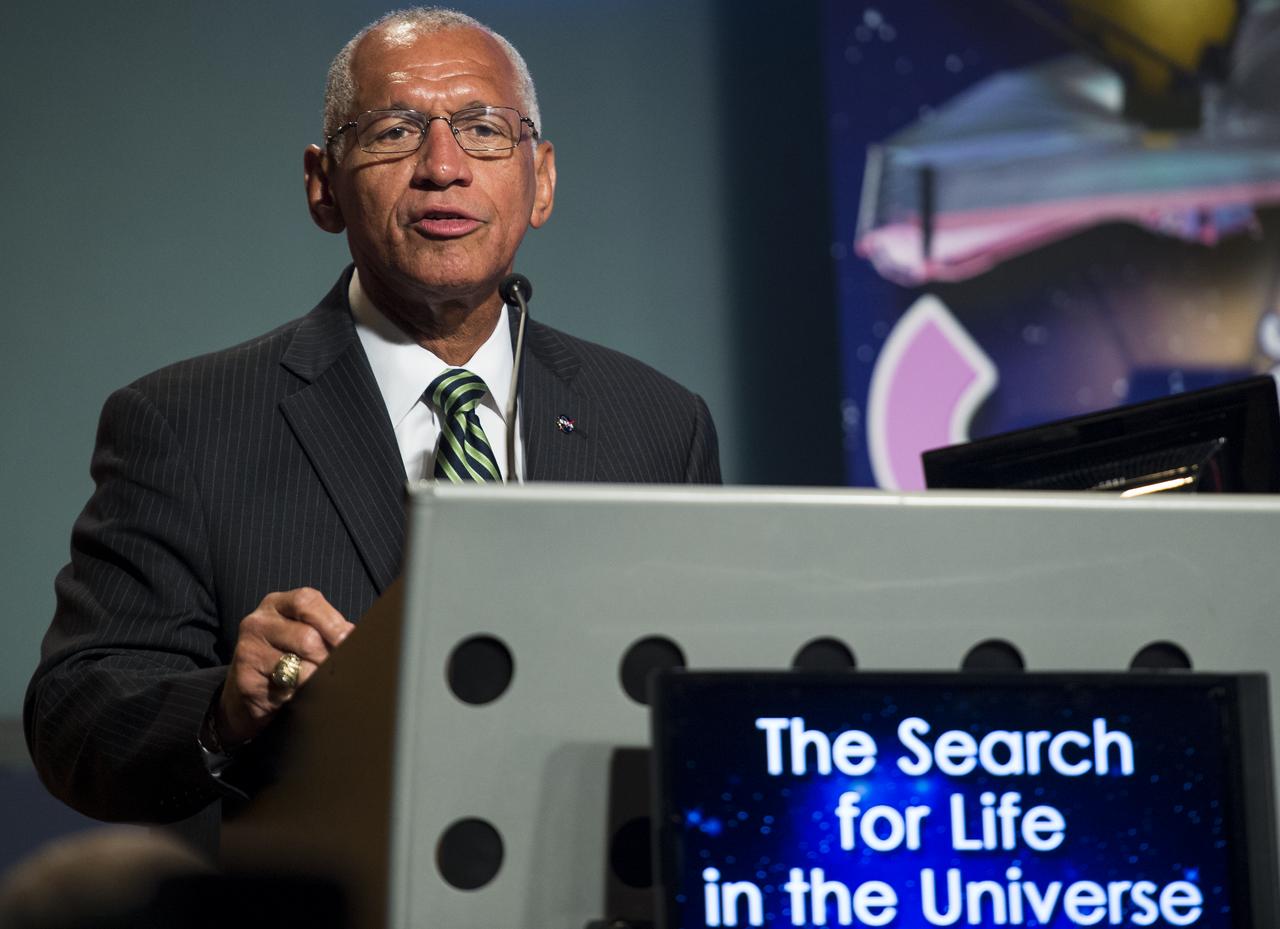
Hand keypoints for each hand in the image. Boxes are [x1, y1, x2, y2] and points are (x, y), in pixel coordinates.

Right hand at [214, 587, 353, 746]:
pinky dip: (299, 694)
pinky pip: (285, 688)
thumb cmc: (288, 659)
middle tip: (336, 669)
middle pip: (307, 637)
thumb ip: (329, 629)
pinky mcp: (245, 679)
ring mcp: (248, 649)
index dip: (333, 622)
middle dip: (328, 657)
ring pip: (298, 666)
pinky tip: (295, 695)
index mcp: (277, 604)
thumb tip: (361, 635)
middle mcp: (258, 622)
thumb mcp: (306, 635)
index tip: (351, 639)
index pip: (307, 601)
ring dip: (316, 678)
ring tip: (316, 682)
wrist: (248, 696)